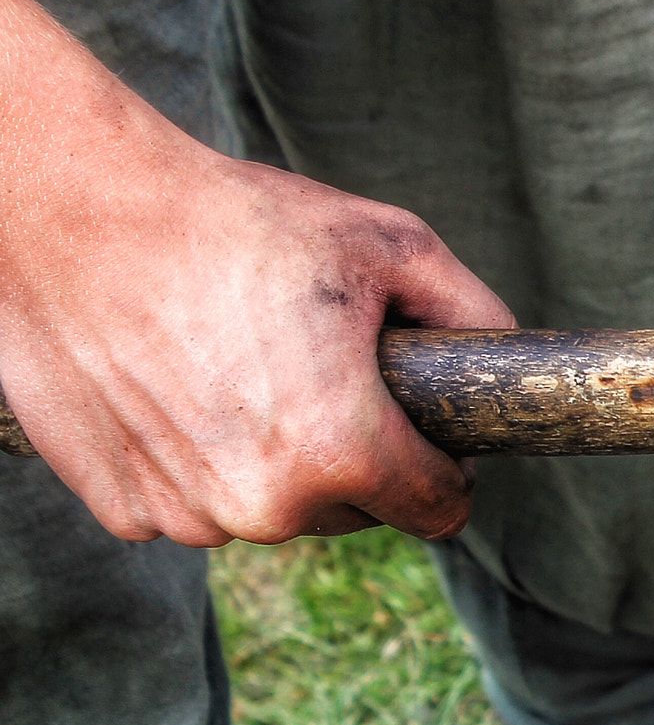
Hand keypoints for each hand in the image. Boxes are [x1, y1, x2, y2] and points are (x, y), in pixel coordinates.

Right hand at [0, 0, 514, 546]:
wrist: (69, 209)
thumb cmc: (233, 220)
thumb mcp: (389, 246)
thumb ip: (475, 312)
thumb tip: (512, 361)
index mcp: (339, 453)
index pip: (441, 509)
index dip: (447, 462)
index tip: (428, 423)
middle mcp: (262, 507)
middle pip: (359, 512)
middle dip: (360, 455)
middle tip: (321, 367)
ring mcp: (187, 516)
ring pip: (277, 511)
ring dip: (280, 460)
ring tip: (246, 364)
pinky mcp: (125, 510)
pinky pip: (201, 502)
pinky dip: (204, 458)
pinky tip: (182, 384)